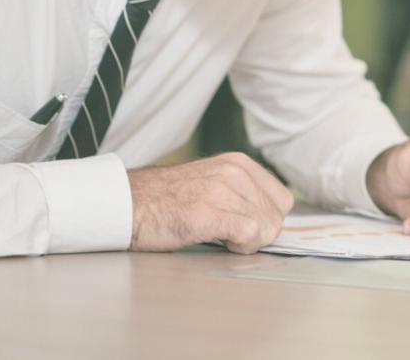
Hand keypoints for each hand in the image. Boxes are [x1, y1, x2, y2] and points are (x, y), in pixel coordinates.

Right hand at [128, 152, 293, 253]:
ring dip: (248, 242)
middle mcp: (235, 173)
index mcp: (239, 164)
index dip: (269, 220)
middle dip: (259, 234)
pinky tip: (222, 242)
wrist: (126, 204)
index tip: (247, 226)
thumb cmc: (166, 201)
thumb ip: (243, 193)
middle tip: (232, 236)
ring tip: (222, 238)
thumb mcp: (214, 182)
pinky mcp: (207, 214)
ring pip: (266, 227)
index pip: (283, 200)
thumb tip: (271, 219)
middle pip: (276, 217)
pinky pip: (249, 233)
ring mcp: (221, 192)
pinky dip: (241, 245)